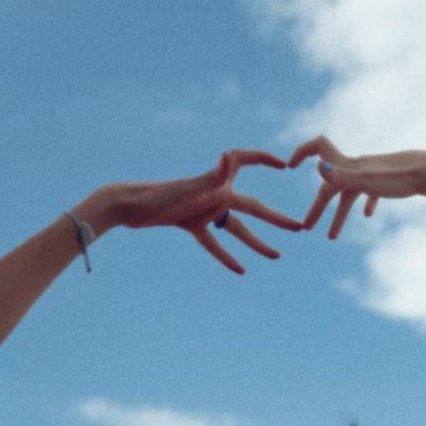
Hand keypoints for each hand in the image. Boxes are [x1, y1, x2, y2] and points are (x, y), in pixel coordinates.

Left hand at [105, 149, 302, 273]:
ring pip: (236, 229)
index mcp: (217, 182)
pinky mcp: (190, 223)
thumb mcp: (187, 189)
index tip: (285, 166)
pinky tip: (240, 270)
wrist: (126, 207)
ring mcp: (204, 210)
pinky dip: (225, 255)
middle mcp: (215, 194)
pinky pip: (213, 242)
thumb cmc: (155, 195)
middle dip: (276, 219)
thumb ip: (212, 176)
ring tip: (277, 256)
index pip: (246, 161)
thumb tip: (228, 155)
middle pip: (252, 208)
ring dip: (256, 243)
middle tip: (299, 228)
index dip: (265, 160)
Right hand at [288, 136, 425, 238]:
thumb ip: (342, 174)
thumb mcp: (367, 179)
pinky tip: (368, 216)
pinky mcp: (388, 182)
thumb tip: (317, 167)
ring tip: (331, 237)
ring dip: (338, 215)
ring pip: (349, 194)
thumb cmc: (401, 176)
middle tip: (307, 228)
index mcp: (349, 165)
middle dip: (318, 207)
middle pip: (330, 186)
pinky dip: (365, 203)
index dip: (301, 152)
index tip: (288, 166)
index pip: (318, 147)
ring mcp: (372, 175)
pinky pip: (370, 192)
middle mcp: (358, 167)